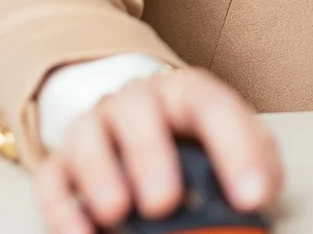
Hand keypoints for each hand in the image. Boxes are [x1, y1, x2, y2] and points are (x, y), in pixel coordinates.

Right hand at [33, 67, 282, 233]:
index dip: (236, 152)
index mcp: (188, 92)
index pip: (214, 108)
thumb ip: (256, 166)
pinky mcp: (61, 160)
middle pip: (139, 113)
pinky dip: (62, 207)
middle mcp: (138, 101)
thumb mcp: (234, 141)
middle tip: (165, 203)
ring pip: (89, 138)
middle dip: (151, 158)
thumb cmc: (193, 138)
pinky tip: (82, 233)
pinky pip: (52, 177)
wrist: (136, 116)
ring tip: (117, 213)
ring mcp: (95, 126)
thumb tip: (260, 201)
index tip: (251, 198)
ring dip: (101, 176)